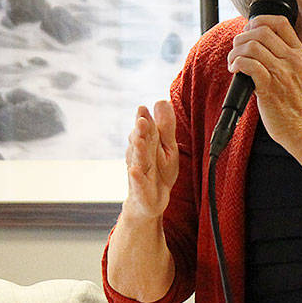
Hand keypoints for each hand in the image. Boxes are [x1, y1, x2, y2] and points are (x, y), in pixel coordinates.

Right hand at [123, 100, 178, 222]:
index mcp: (148, 145)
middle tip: (142, 120)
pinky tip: (134, 170)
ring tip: (138, 140)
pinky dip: (137, 178)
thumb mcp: (167, 149)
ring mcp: (140, 174)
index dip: (144, 119)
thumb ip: (166, 127)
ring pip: (139, 161)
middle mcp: (141, 157)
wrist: (149, 202)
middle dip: (141, 132)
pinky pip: (139, 184)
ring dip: (138, 150)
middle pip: (141, 143)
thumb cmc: (159, 172)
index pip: (146, 130)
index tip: (143, 108)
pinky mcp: (142, 191)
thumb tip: (162, 100)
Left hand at [227, 13, 301, 149]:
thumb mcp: (297, 72)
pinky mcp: (269, 88)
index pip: (280, 22)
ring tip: (233, 63)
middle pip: (261, 31)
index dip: (259, 20)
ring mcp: (282, 73)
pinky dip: (236, 64)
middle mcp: (292, 60)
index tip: (249, 30)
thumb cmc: (295, 103)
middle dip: (242, 37)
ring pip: (252, 46)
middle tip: (236, 50)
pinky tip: (234, 71)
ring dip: (236, 52)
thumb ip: (282, 56)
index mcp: (300, 53)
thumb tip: (254, 42)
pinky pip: (248, 64)